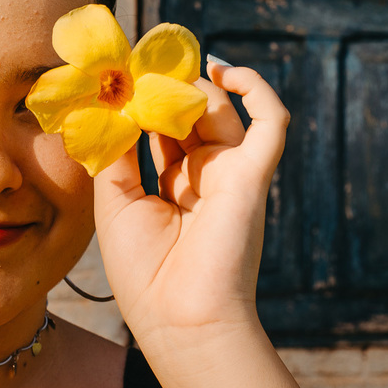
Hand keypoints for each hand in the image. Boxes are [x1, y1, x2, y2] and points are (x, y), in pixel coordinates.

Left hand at [91, 61, 288, 343]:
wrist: (181, 321)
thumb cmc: (144, 273)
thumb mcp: (115, 203)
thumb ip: (117, 151)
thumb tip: (116, 102)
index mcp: (175, 184)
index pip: (163, 126)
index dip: (143, 98)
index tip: (116, 73)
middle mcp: (207, 174)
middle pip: (189, 111)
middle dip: (164, 85)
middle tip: (135, 65)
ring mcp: (233, 172)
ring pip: (221, 108)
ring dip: (191, 86)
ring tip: (159, 80)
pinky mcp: (254, 174)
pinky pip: (272, 121)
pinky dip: (255, 88)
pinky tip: (223, 72)